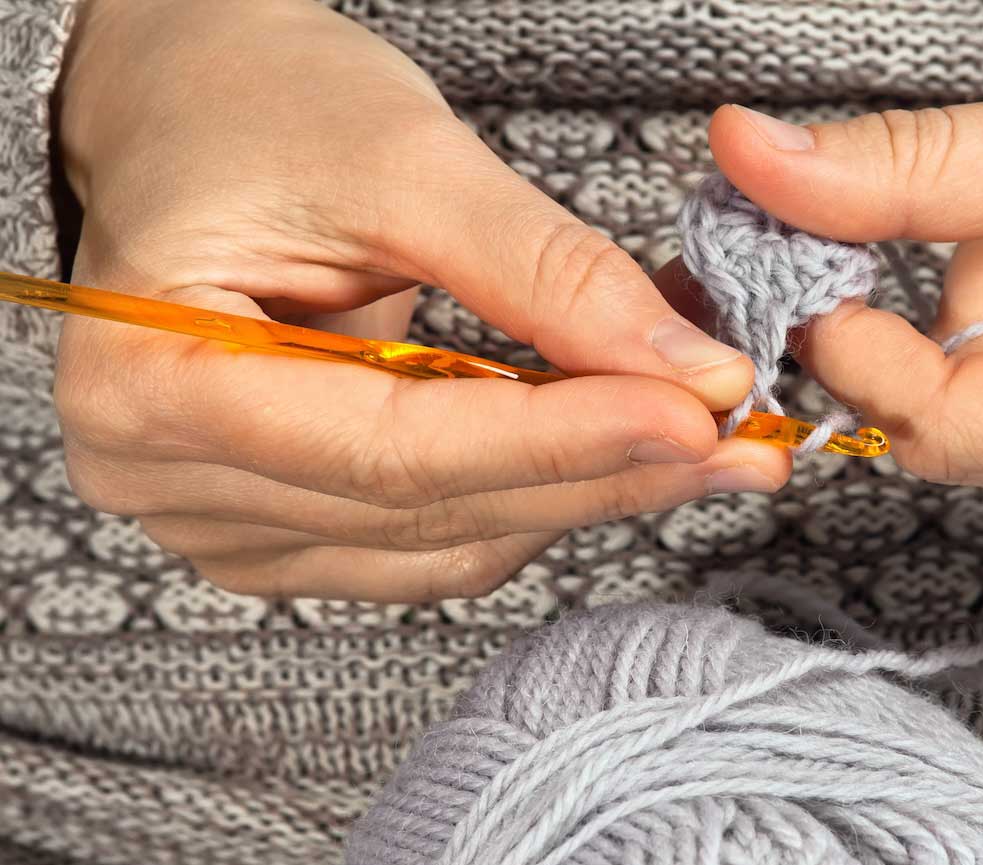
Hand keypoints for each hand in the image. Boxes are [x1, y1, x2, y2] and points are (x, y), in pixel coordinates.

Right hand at [53, 0, 788, 602]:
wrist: (188, 115)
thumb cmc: (254, 107)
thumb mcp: (402, 158)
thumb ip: (543, 271)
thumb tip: (686, 369)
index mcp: (152, 376)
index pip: (397, 446)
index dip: (561, 439)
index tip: (695, 414)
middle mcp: (165, 476)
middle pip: (429, 510)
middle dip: (602, 475)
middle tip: (739, 442)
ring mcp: (220, 517)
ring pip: (444, 547)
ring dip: (581, 499)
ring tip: (699, 446)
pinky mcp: (280, 526)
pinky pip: (430, 548)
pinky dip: (529, 505)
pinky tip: (609, 457)